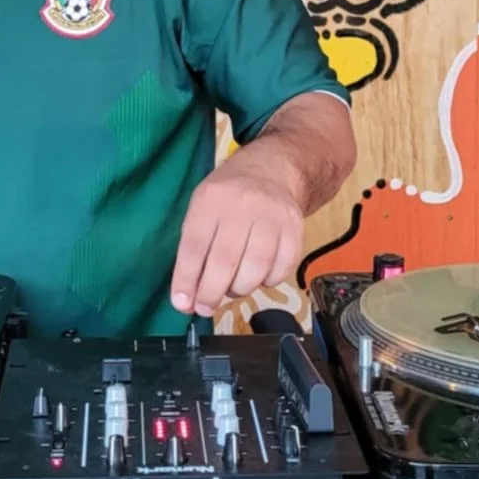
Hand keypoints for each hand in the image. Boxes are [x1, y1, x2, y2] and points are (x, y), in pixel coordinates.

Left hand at [169, 165, 305, 318]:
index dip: (187, 280)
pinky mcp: (295, 229)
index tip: (182, 304)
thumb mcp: (202, 208)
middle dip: (212, 293)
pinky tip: (257, 275)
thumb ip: (193, 249)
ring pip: (256, 268)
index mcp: (211, 199)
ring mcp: (272, 216)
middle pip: (226, 260)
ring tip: (232, 287)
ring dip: (240, 289)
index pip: (195, 246)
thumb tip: (187, 297)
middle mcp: (243, 205)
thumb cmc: (228, 196)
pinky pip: (281, 269)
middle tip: (206, 307)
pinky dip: (267, 281)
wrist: (270, 171)